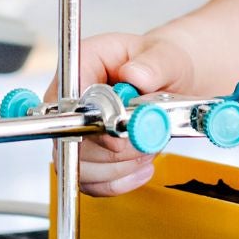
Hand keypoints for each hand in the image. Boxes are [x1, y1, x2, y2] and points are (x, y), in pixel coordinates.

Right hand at [47, 30, 198, 196]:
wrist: (169, 80)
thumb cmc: (161, 63)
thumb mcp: (166, 57)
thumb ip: (153, 65)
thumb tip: (135, 75)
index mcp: (85, 63)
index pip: (69, 100)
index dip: (91, 122)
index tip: (119, 132)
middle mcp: (72, 97)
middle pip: (71, 139)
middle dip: (114, 150)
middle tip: (145, 141)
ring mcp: (76, 128)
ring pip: (79, 165)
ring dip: (119, 167)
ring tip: (146, 150)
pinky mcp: (85, 154)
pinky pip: (90, 181)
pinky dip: (119, 181)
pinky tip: (141, 166)